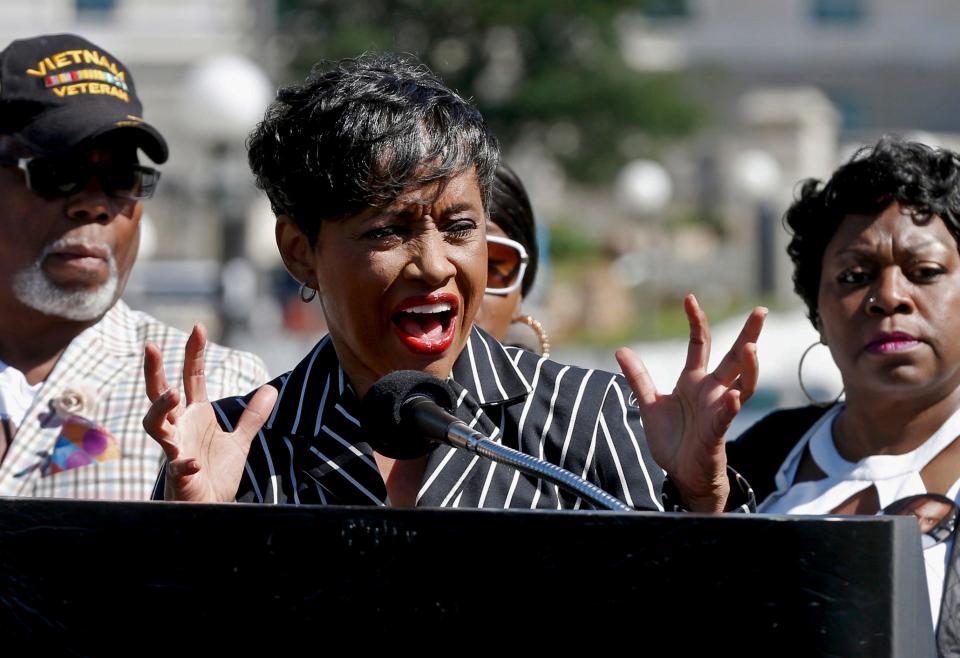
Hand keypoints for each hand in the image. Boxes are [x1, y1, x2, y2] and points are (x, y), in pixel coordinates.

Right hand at [143, 324, 277, 501]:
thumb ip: (252, 416)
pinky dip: (182, 465)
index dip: (194, 353)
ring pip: (155, 425)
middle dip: (153, 371)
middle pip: (160, 394)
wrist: (212, 508)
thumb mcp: (239, 441)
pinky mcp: (179, 476)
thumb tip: (271, 390)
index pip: (191, 377)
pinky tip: (191, 463)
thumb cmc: (216, 474)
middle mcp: (180, 428)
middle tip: (150, 346)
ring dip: (160, 409)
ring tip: (174, 394)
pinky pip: (176, 468)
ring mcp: (175, 450)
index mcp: (195, 416)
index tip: (198, 327)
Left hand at [616, 294, 765, 512]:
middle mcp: (711, 391)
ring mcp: (718, 410)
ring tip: (751, 346)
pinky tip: (733, 394)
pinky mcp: (717, 432)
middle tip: (761, 311)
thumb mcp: (649, 403)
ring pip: (741, 383)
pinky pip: (726, 416)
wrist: (680, 474)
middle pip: (734, 357)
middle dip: (748, 334)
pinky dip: (730, 405)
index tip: (691, 298)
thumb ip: (638, 377)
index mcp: (694, 381)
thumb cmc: (672, 440)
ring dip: (748, 366)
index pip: (700, 344)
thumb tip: (621, 349)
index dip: (697, 322)